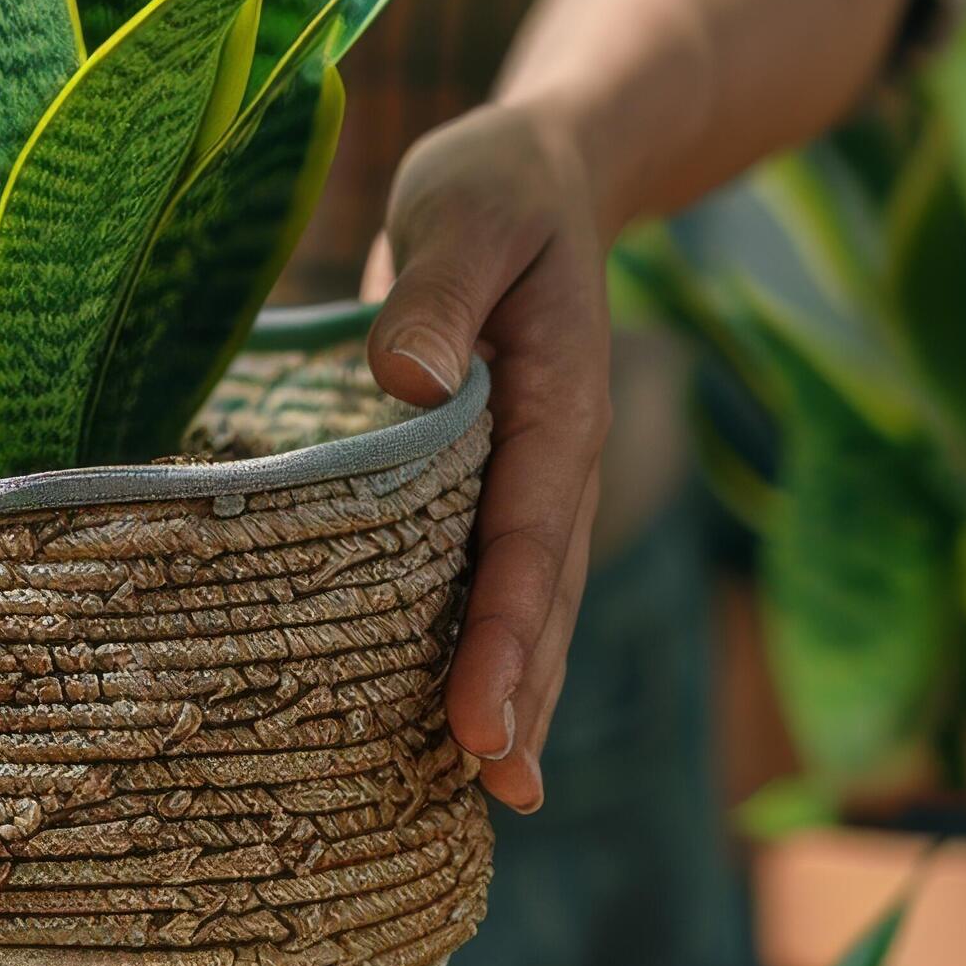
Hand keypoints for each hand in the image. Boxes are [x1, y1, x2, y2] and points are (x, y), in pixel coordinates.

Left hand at [365, 101, 611, 814]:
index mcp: (558, 400)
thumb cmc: (495, 186)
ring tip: (492, 792)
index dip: (508, 629)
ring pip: (529, 599)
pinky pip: (489, 574)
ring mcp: (527, 475)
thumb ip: (443, 288)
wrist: (537, 173)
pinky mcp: (487, 478)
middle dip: (521, 690)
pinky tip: (452, 722)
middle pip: (545, 592)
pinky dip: (479, 647)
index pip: (531, 533)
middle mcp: (553, 455)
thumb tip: (407, 376)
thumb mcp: (469, 209)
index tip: (479, 717)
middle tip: (494, 784)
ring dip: (514, 689)